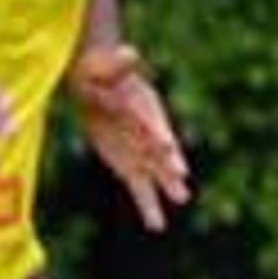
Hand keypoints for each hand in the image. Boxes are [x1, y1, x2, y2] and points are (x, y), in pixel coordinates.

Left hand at [69, 41, 190, 230]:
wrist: (95, 82)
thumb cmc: (101, 70)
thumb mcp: (106, 64)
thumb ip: (120, 64)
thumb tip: (130, 53)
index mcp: (144, 106)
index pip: (153, 123)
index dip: (159, 135)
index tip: (166, 148)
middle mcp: (147, 131)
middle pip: (160, 151)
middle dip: (170, 166)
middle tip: (181, 182)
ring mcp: (140, 149)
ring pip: (155, 173)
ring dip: (165, 188)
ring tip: (182, 201)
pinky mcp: (128, 163)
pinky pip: (139, 187)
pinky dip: (148, 204)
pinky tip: (157, 225)